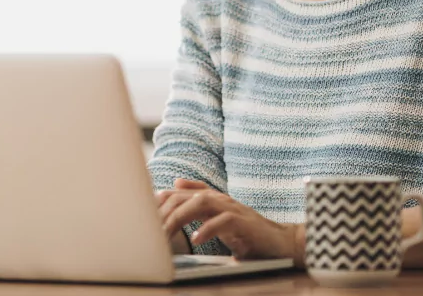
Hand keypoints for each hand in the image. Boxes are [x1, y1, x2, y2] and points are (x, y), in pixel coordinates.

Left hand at [155, 178, 297, 261]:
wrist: (280, 242)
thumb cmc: (246, 232)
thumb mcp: (218, 216)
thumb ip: (198, 199)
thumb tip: (175, 181)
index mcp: (211, 198)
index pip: (178, 193)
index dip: (159, 203)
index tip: (142, 217)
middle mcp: (220, 199)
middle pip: (186, 196)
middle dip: (165, 212)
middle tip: (150, 231)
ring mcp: (232, 208)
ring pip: (201, 203)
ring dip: (181, 218)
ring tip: (167, 234)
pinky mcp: (244, 222)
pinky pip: (223, 221)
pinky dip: (208, 229)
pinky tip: (196, 239)